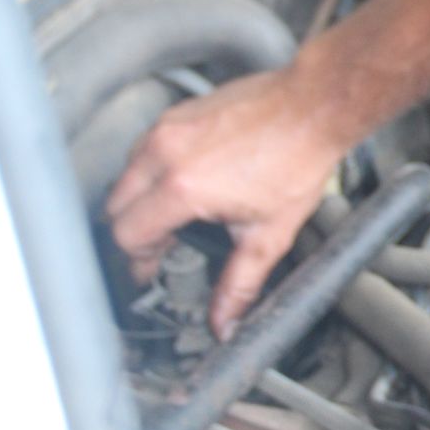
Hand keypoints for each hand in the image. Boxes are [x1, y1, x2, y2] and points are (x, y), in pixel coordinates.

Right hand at [105, 64, 345, 338]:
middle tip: (163, 246)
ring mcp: (168, 127)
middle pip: (116, 206)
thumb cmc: (298, 159)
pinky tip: (184, 181)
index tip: (152, 269)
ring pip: (126, 175)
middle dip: (134, 232)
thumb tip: (224, 323)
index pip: (127, 234)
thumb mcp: (268, 234)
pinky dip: (151, 170)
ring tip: (175, 214)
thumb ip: (239, 285)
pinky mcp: (177, 112)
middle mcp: (165, 153)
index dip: (138, 260)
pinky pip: (144, 148)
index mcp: (182, 188)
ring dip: (139, 200)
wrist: (313, 105)